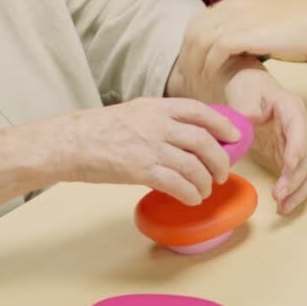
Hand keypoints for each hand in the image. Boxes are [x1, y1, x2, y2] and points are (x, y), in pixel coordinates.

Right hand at [55, 98, 240, 204]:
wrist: (72, 143)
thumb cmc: (99, 130)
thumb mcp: (133, 112)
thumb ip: (160, 120)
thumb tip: (187, 138)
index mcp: (156, 107)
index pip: (199, 111)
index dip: (222, 124)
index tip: (234, 136)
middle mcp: (158, 124)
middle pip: (204, 141)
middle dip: (220, 160)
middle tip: (222, 173)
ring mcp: (151, 147)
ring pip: (195, 166)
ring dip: (206, 182)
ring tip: (204, 190)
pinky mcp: (142, 170)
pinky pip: (178, 184)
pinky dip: (191, 194)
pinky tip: (191, 199)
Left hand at [178, 0, 306, 77]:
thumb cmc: (305, 23)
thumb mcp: (269, 20)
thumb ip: (251, 27)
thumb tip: (239, 44)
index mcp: (237, 0)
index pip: (200, 21)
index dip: (191, 44)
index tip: (191, 64)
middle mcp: (233, 5)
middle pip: (194, 30)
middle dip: (187, 56)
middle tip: (187, 78)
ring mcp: (238, 17)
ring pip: (200, 40)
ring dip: (195, 63)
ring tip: (196, 83)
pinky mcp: (246, 32)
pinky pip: (216, 49)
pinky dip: (210, 64)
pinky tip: (211, 78)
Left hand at [223, 65, 306, 214]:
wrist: (250, 88)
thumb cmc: (249, 86)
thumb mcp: (246, 91)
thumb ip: (248, 105)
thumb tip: (250, 119)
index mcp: (292, 109)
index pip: (300, 131)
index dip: (296, 149)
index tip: (287, 167)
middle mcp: (300, 128)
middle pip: (306, 156)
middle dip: (294, 178)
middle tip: (278, 195)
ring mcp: (296, 143)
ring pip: (305, 171)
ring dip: (297, 190)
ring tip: (282, 207)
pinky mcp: (288, 155)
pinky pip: (296, 176)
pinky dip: (292, 191)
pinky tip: (282, 206)